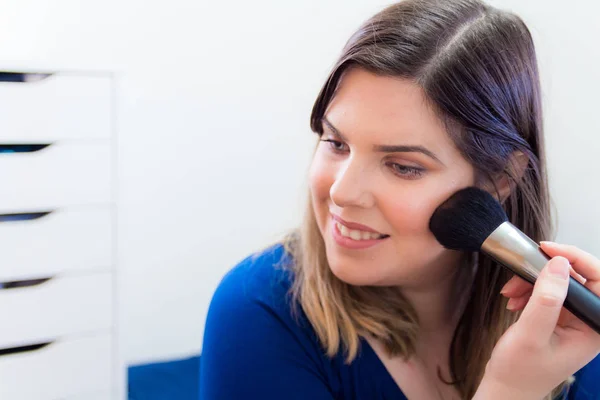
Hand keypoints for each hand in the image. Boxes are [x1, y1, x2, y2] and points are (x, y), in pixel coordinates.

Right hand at [474, 242, 599, 398]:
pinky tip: (514, 300)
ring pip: (558, 282)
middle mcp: (589, 322)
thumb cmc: (519, 371)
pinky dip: (528, 290)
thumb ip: (546, 299)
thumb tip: (558, 264)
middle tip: (520, 274)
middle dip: (544, 272)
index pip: (599, 280)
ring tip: (512, 293)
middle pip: (576, 278)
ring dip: (532, 282)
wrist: (505, 388)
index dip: (575, 258)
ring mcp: (574, 321)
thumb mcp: (531, 334)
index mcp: (594, 329)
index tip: (547, 249)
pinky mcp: (559, 318)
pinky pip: (547, 292)